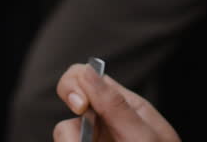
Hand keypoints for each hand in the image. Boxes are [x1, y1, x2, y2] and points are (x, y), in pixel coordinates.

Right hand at [54, 64, 179, 141]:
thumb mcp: (143, 136)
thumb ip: (115, 106)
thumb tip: (89, 72)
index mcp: (120, 104)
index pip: (85, 76)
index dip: (73, 84)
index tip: (80, 106)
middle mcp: (101, 121)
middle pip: (65, 117)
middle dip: (66, 132)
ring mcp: (93, 141)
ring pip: (64, 137)